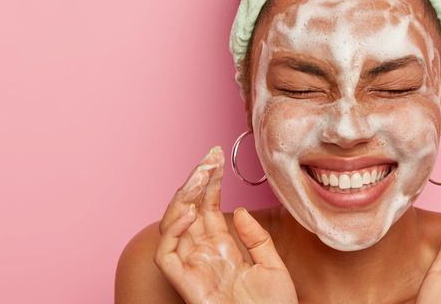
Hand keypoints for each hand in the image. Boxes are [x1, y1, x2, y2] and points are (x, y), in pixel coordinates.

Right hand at [154, 146, 296, 303]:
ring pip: (173, 225)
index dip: (210, 181)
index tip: (216, 156)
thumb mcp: (273, 266)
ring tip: (199, 177)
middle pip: (190, 209)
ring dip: (183, 197)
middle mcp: (204, 253)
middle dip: (196, 181)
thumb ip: (256, 238)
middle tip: (208, 158)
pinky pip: (166, 254)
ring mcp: (193, 267)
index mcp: (224, 247)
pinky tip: (190, 213)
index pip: (209, 206)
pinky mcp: (185, 283)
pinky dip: (172, 232)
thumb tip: (240, 210)